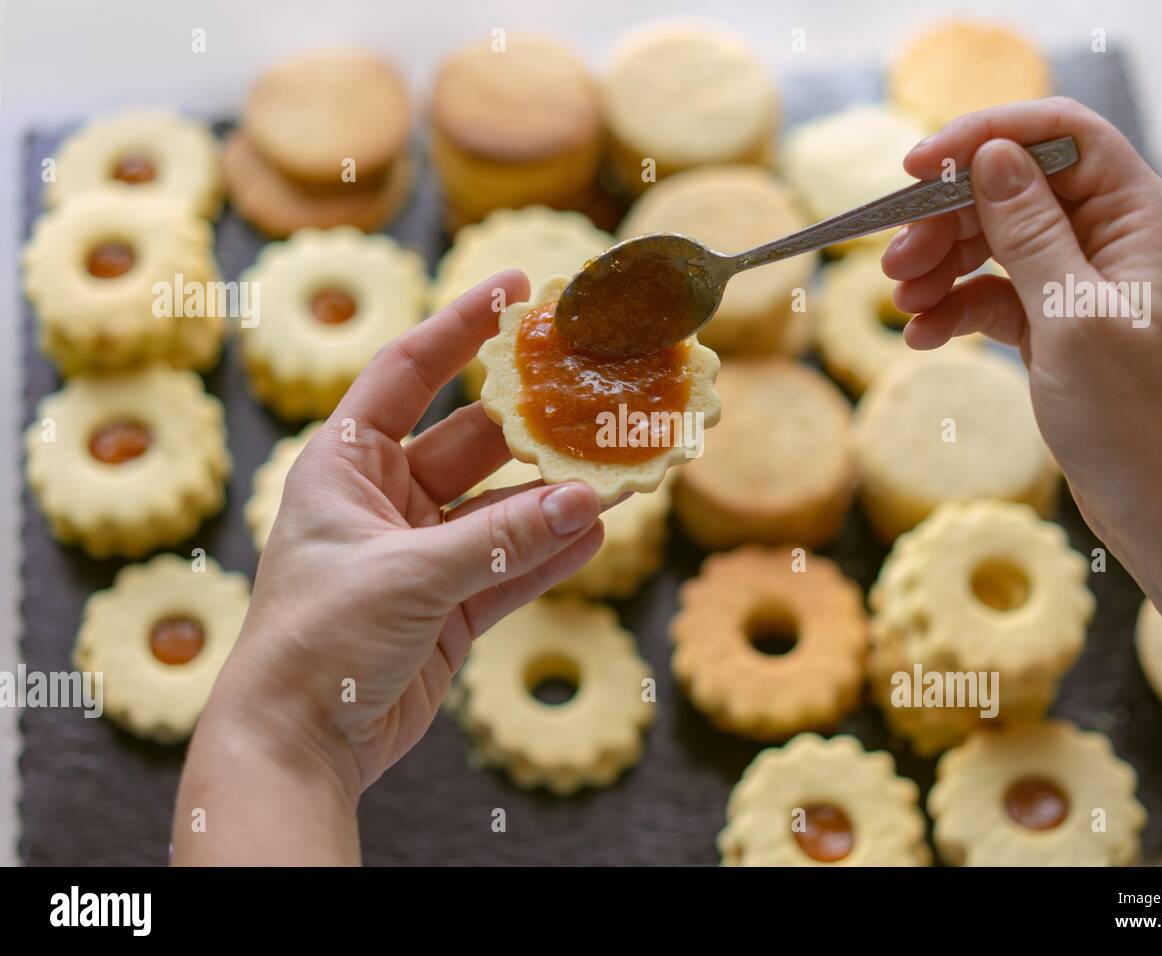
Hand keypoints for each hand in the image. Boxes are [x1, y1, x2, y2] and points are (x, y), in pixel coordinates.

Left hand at [174, 271, 605, 862]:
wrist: (298, 747)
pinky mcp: (447, 606)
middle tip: (598, 399)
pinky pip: (509, 567)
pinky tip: (595, 533)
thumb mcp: (411, 577)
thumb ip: (503, 540)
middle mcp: (383, 500)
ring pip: (500, 508)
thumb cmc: (318, 643)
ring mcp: (419, 554)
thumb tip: (586, 501)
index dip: (460, 327)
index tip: (516, 288)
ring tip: (615, 473)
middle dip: (533, 427)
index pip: (407, 372)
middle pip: (473, 442)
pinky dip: (548, 554)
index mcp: (345, 465)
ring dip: (552, 497)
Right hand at [883, 99, 1161, 817]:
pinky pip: (997, 298)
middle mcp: (1115, 240)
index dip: (985, 137)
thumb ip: (1030, 231)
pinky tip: (922, 336)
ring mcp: (1086, 286)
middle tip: (894, 260)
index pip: (1060, 138)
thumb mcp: (1074, 317)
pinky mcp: (1061, 329)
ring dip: (942, 267)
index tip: (916, 166)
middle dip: (948, 220)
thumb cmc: (1140, 420)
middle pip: (1015, 193)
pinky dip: (957, 311)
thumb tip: (991, 156)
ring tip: (900, 301)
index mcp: (1140, 217)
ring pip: (998, 246)